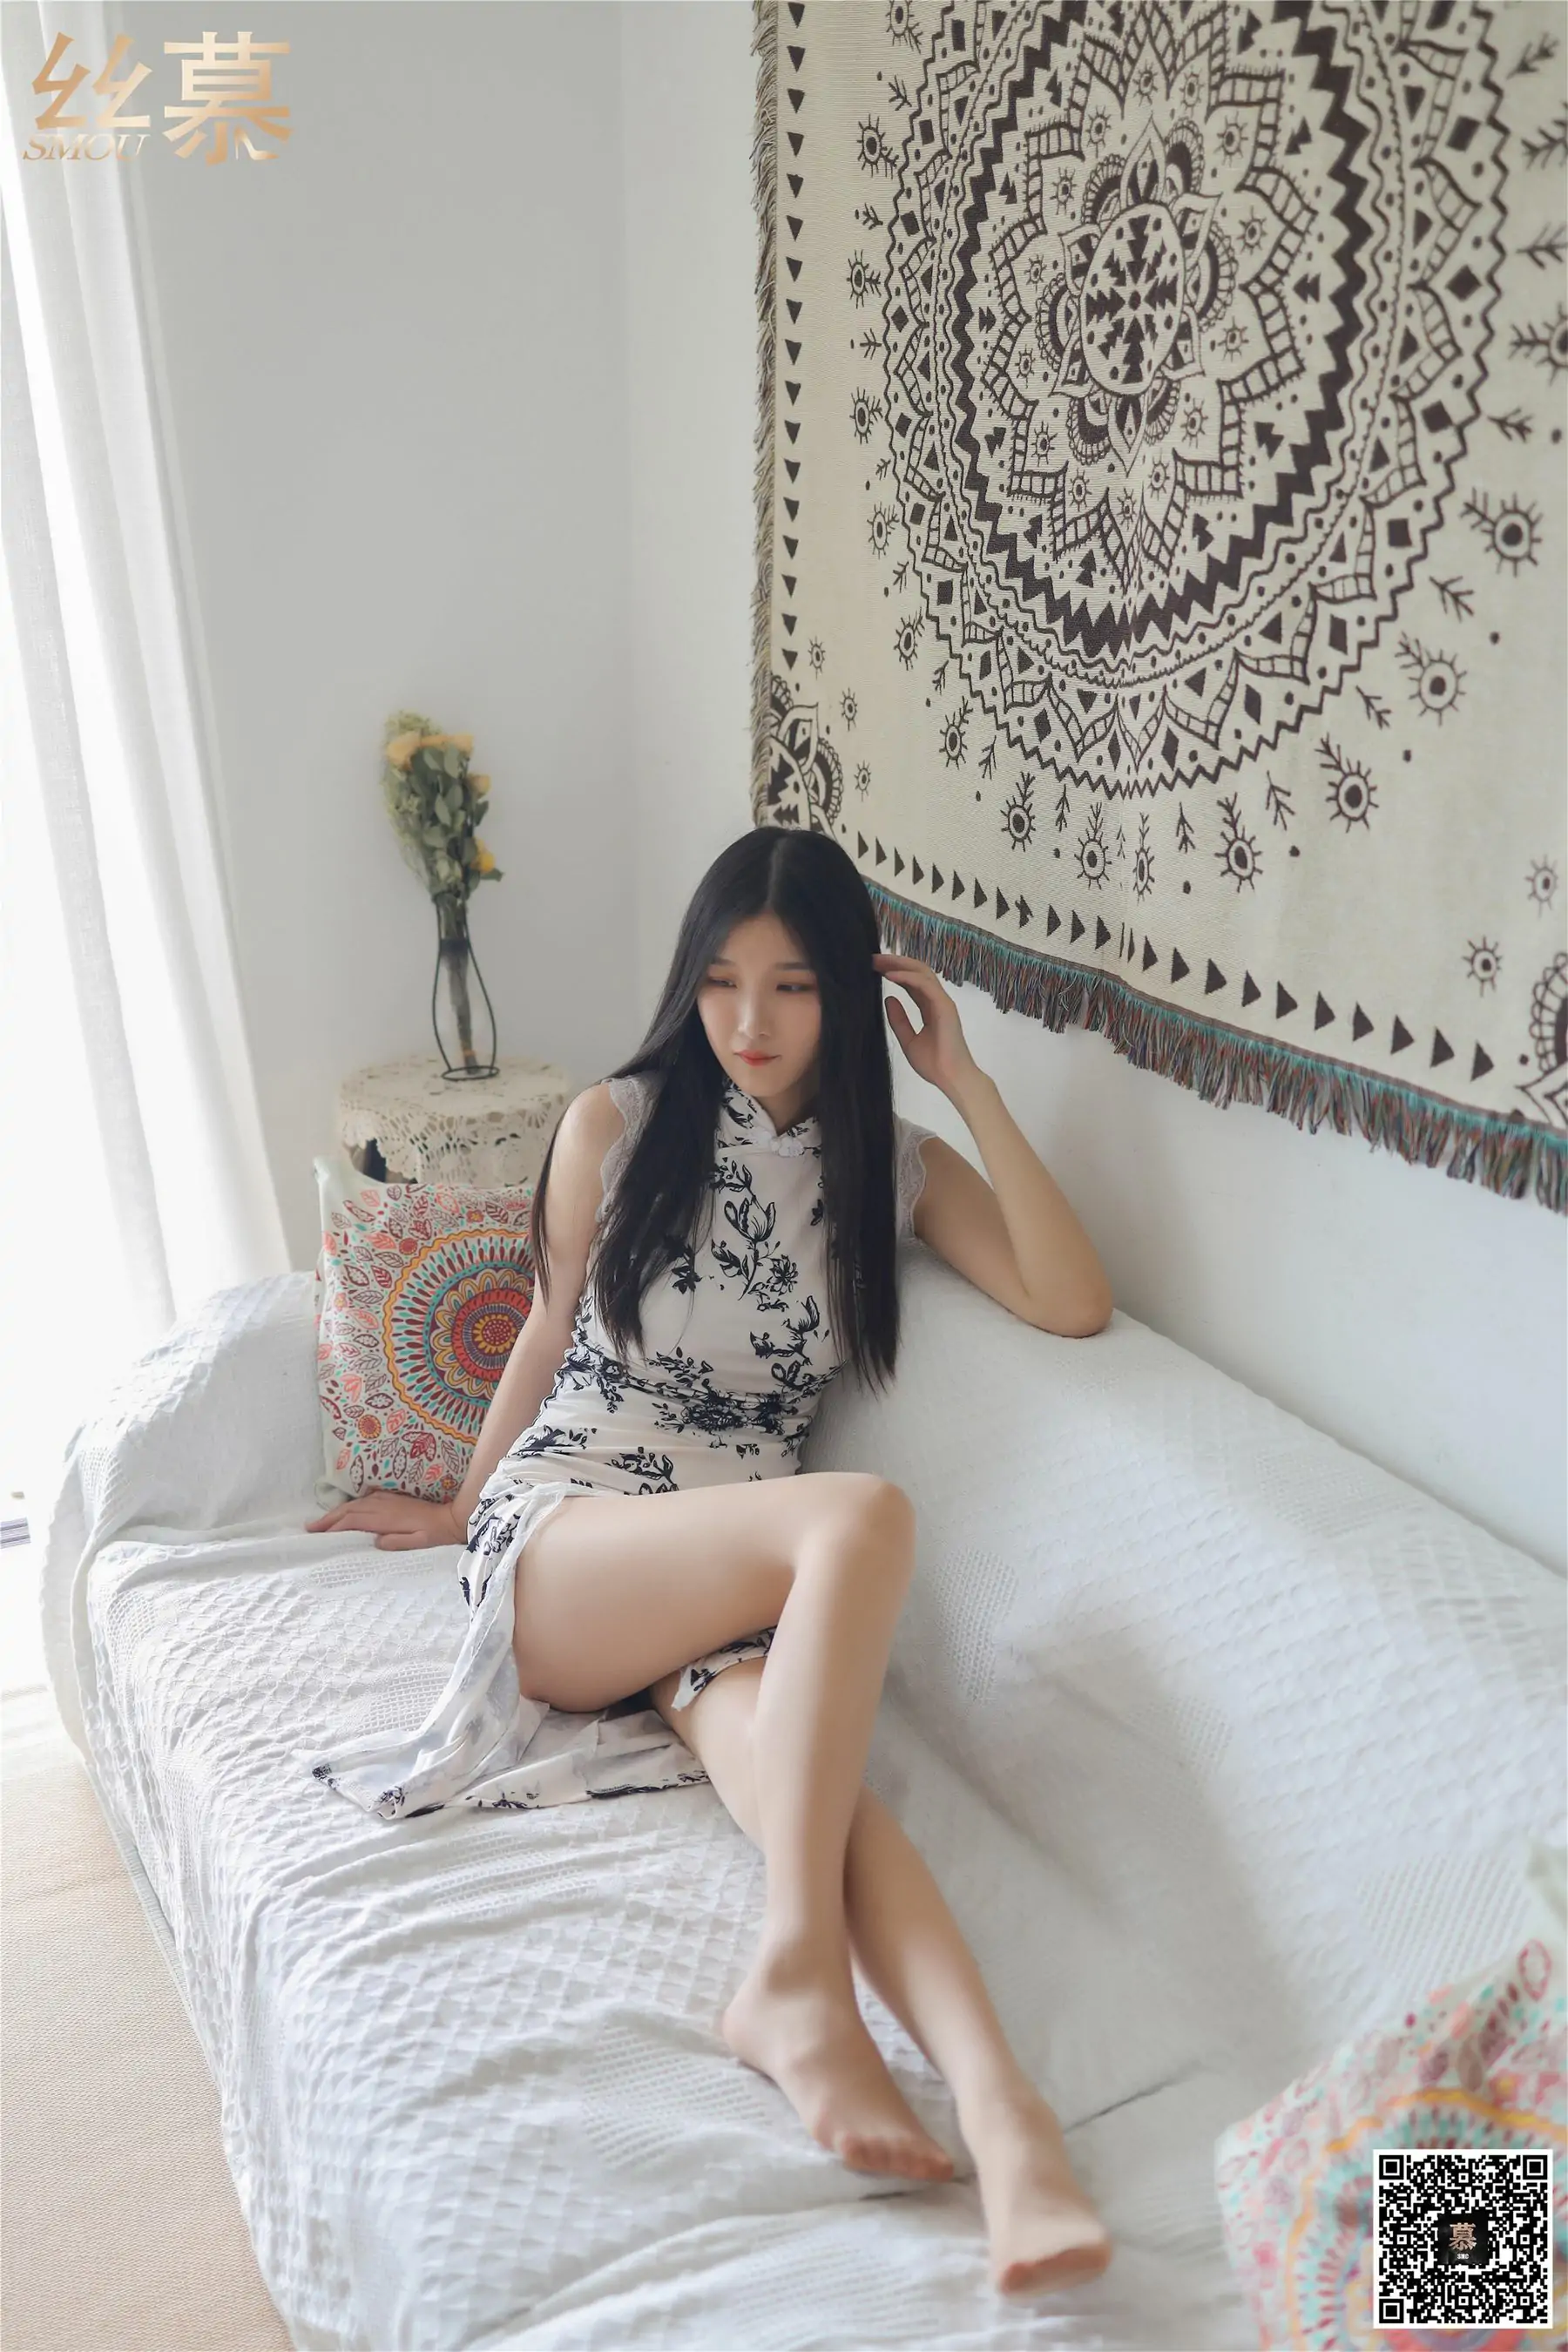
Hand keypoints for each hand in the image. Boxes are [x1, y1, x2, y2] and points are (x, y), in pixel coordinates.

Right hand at [305, 1489, 467, 1551]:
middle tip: (310, 1527)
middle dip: (329, 1518)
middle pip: (350, 1510)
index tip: (319, 1535)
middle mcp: (383, 1506)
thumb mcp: (419, 1543)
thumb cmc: (435, 1534)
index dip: (335, 1527)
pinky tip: (345, 1510)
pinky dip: (351, 1506)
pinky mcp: (392, 1499)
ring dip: (337, 1512)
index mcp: (387, 1518)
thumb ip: (398, 1542)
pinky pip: (365, 1501)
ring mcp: (387, 1501)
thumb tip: (375, 1542)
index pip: (354, 1521)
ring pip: (355, 1504)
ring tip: (321, 1521)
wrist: (451, 1518)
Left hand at [873, 952, 981, 1097]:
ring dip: (900, 964)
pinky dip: (908, 977)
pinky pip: (925, 985)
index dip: (894, 971)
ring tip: (879, 961)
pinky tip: (890, 975)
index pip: (911, 982)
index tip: (873, 967)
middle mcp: (937, 1000)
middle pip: (916, 971)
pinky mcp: (945, 1006)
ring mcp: (942, 1001)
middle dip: (895, 961)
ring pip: (922, 972)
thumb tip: (888, 999)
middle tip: (872, 958)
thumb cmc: (934, 1064)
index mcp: (929, 1007)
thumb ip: (899, 1020)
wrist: (950, 1078)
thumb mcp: (908, 1040)